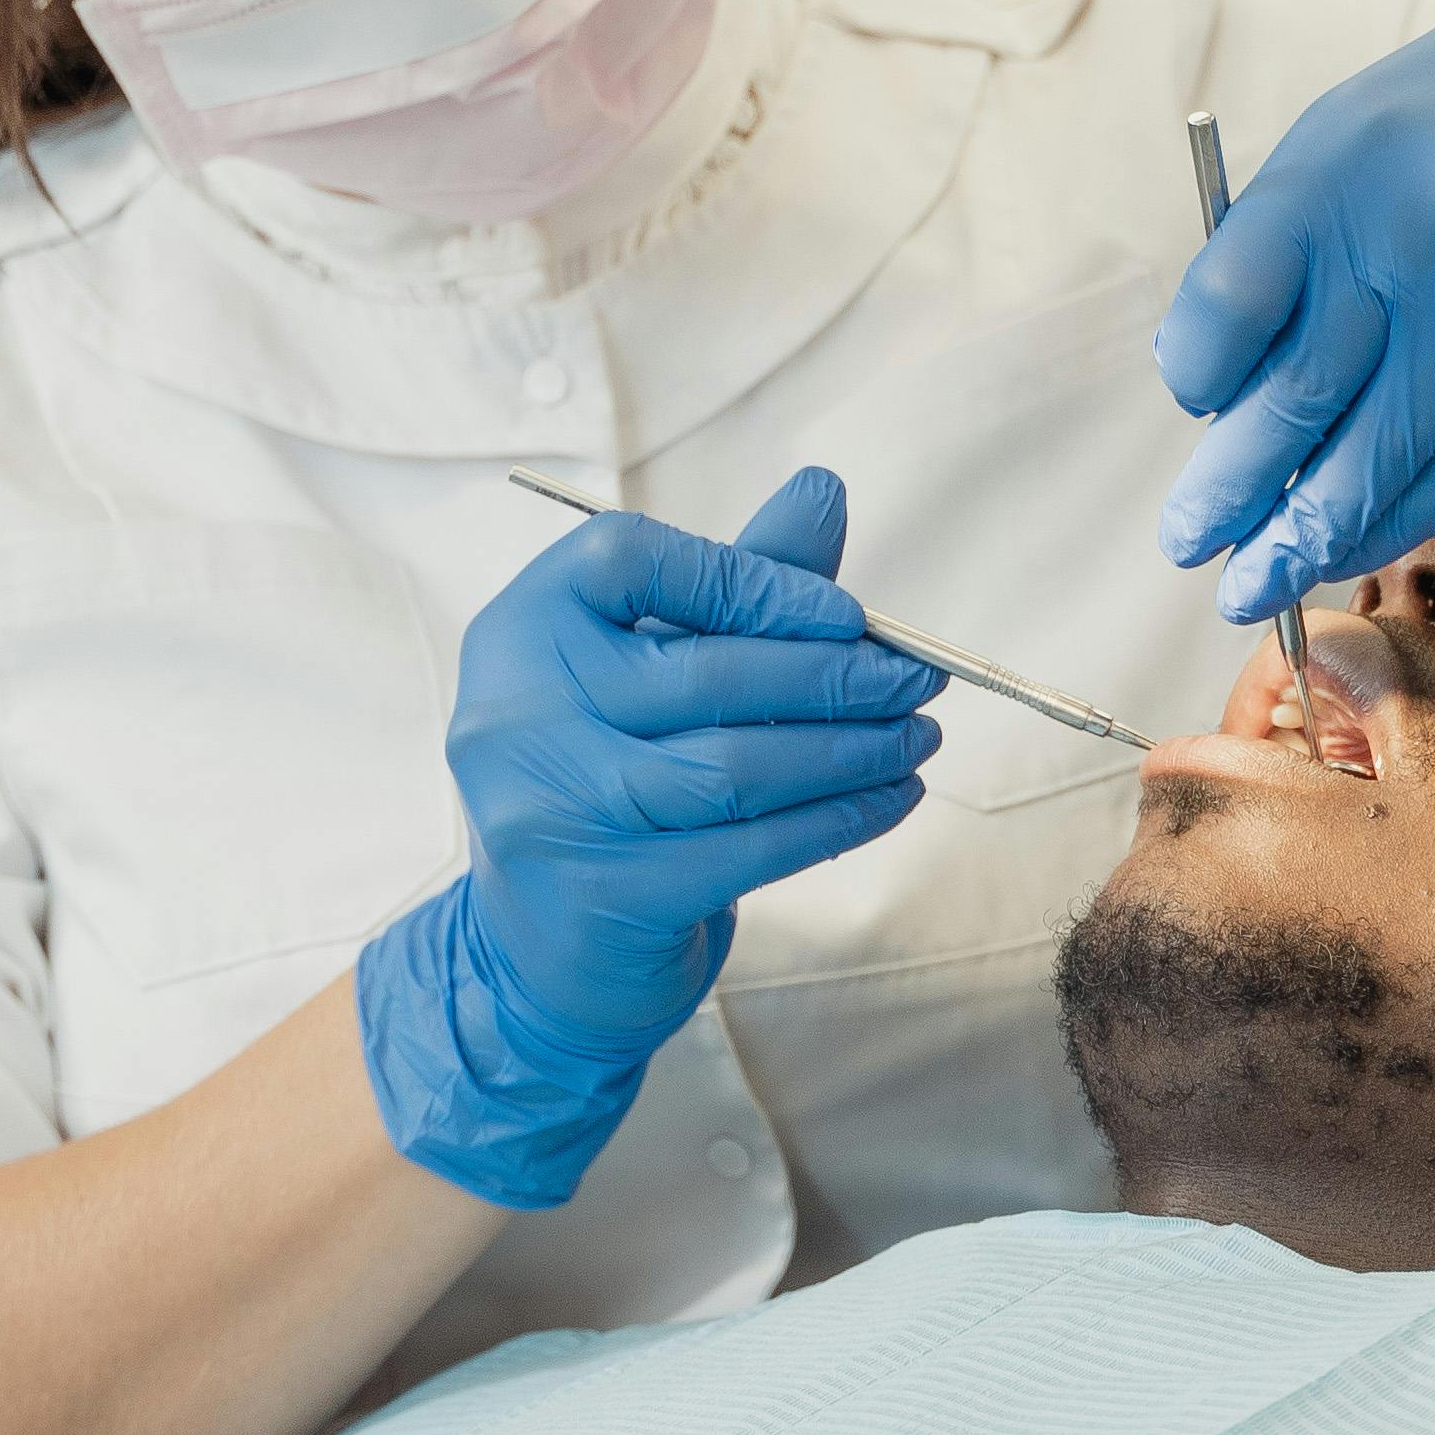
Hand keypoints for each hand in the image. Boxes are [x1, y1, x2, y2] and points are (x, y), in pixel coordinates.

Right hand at [358, 469, 940, 1207]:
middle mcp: (515, 714)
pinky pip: (752, 847)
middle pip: (702, 672)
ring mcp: (553, 810)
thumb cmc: (611, 772)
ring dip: (852, 751)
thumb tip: (824, 488)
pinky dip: (839, 818)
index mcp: (521, 628)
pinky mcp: (607, 893)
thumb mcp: (651, 665)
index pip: (627, 558)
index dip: (749, 580)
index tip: (846, 613)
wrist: (545, 947)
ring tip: (918, 736)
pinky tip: (891, 797)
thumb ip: (733, 579)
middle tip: (918, 677)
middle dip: (834, 674)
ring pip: (737, 767)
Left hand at [1160, 0, 1434, 620]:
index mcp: (1336, 166)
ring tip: (1255, 587)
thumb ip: (1288, 249)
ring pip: (1382, 454)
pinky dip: (1399, 518)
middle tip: (1190, 547)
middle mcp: (1411, 233)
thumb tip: (1222, 400)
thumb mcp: (1358, 136)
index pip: (1230, 303)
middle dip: (1231, 494)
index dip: (1200, 374)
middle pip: (1297, 398)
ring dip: (1308, 538)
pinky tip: (1354, 547)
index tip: (1198, 408)